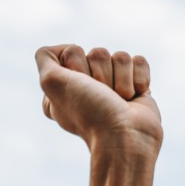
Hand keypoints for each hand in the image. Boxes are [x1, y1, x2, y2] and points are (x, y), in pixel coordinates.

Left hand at [35, 44, 162, 152]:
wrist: (125, 137)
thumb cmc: (90, 113)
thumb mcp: (52, 82)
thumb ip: (45, 57)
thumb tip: (66, 48)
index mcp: (67, 84)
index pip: (72, 51)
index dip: (78, 67)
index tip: (80, 90)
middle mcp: (90, 85)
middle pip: (98, 52)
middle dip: (102, 74)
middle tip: (102, 97)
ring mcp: (115, 85)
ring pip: (121, 57)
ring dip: (121, 80)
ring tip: (119, 102)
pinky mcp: (137, 85)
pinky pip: (139, 62)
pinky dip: (139, 80)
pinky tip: (134, 98)